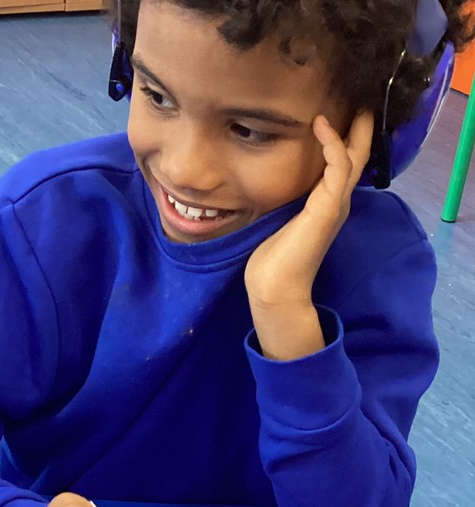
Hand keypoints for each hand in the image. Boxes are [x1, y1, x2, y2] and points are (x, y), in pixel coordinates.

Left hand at [244, 110, 373, 359]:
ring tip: (354, 101)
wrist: (275, 289)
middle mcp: (337, 202)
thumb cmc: (272, 260)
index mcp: (326, 205)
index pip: (344, 164)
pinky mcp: (328, 208)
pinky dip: (333, 144)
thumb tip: (263, 179)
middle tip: (363, 97)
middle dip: (361, 127)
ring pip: (354, 158)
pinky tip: (321, 124)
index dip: (345, 137)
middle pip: (358, 156)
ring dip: (355, 128)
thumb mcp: (277, 219)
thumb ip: (281, 199)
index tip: (339, 110)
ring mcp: (335, 205)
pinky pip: (338, 167)